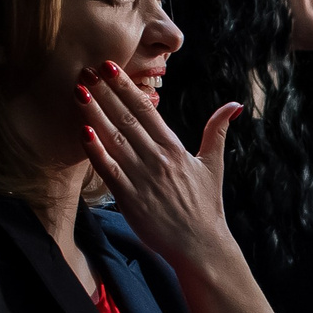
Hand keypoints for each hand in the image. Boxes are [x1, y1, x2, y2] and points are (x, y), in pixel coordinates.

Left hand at [79, 61, 242, 272]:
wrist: (200, 245)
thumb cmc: (205, 206)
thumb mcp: (213, 165)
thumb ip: (216, 132)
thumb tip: (233, 105)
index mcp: (175, 148)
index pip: (147, 110)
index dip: (127, 87)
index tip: (110, 67)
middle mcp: (157, 159)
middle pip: (127, 118)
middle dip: (105, 92)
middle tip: (87, 70)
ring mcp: (142, 177)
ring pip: (114, 138)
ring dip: (94, 113)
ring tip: (79, 91)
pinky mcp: (130, 197)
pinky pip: (108, 168)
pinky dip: (95, 149)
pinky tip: (82, 130)